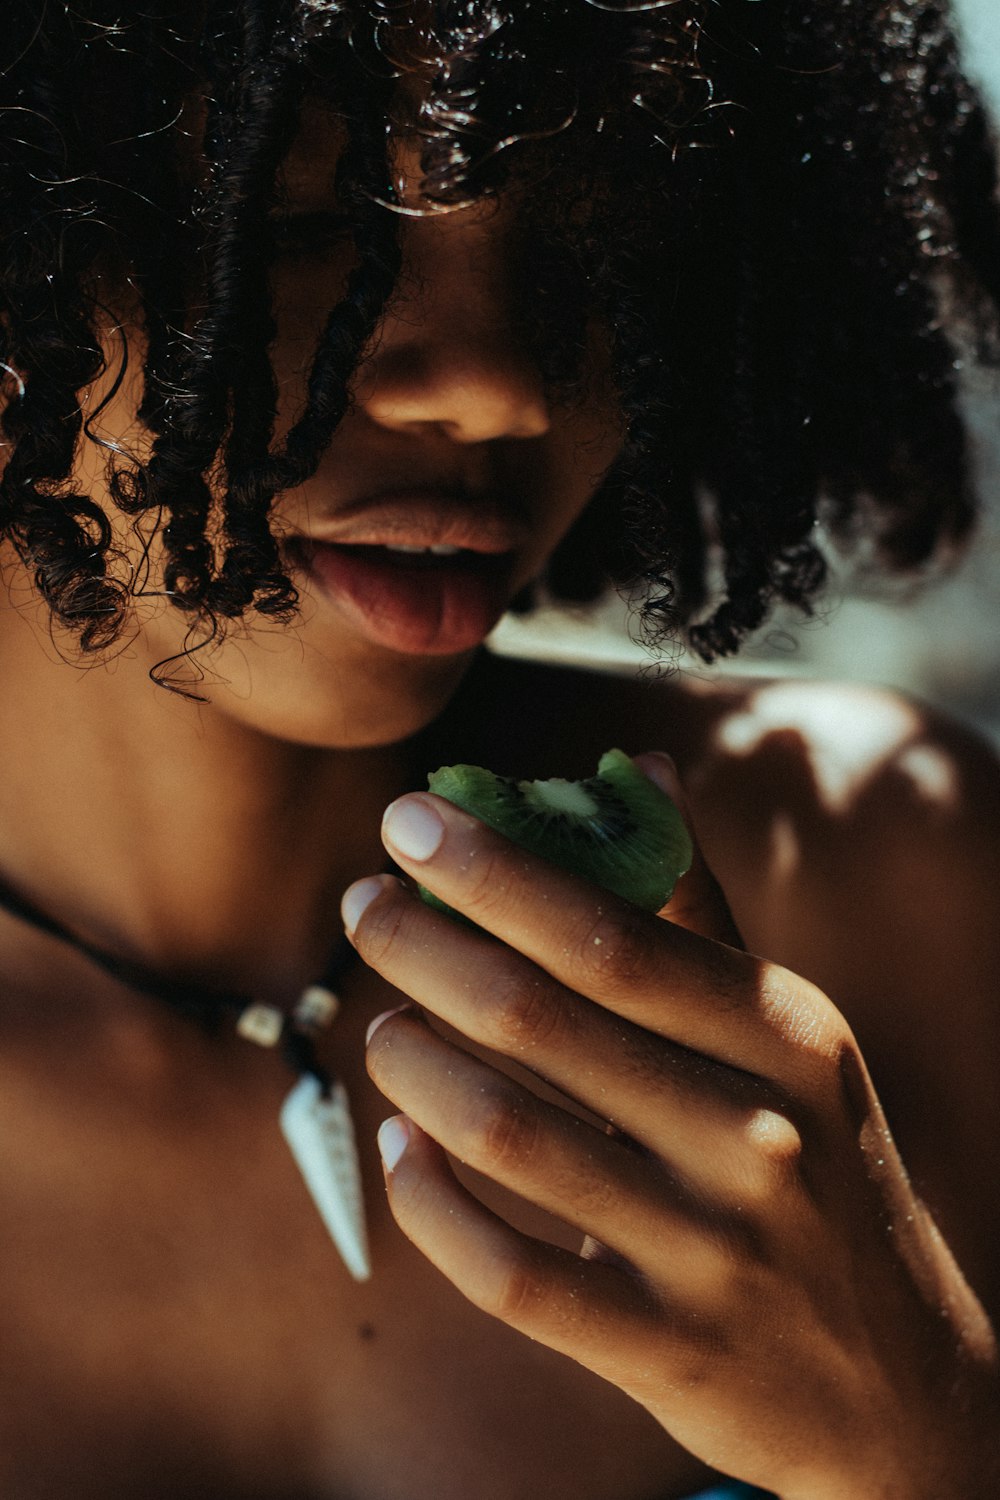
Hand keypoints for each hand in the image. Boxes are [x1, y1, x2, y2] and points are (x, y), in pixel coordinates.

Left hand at [342, 758, 998, 1499]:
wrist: (895, 1372)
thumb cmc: (813, 1162)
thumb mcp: (784, 1036)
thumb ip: (700, 908)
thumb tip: (637, 768)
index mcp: (783, 1033)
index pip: (610, 930)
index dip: (493, 869)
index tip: (407, 819)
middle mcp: (754, 1134)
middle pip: (535, 1016)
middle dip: (418, 944)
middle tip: (362, 906)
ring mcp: (710, 1249)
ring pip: (502, 1134)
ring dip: (409, 1062)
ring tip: (382, 1024)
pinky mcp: (663, 1348)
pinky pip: (503, 1271)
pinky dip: (428, 1200)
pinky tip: (403, 1145)